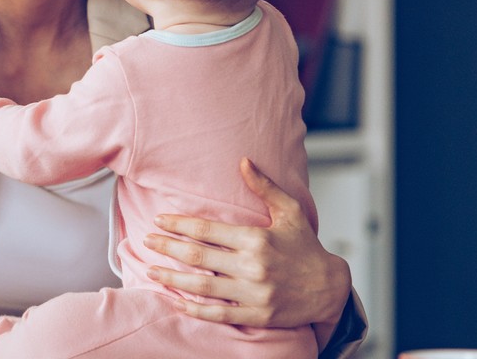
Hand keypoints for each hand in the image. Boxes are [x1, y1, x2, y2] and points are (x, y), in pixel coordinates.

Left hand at [143, 158, 350, 330]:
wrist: (330, 288)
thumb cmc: (306, 247)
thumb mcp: (289, 211)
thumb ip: (264, 187)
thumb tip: (243, 161)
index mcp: (257, 239)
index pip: (207, 230)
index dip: (179, 225)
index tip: (159, 220)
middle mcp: (253, 267)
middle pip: (198, 257)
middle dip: (168, 247)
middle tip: (147, 241)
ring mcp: (254, 294)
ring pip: (202, 287)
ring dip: (173, 279)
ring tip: (152, 271)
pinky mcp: (257, 315)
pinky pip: (219, 313)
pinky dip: (196, 309)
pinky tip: (177, 302)